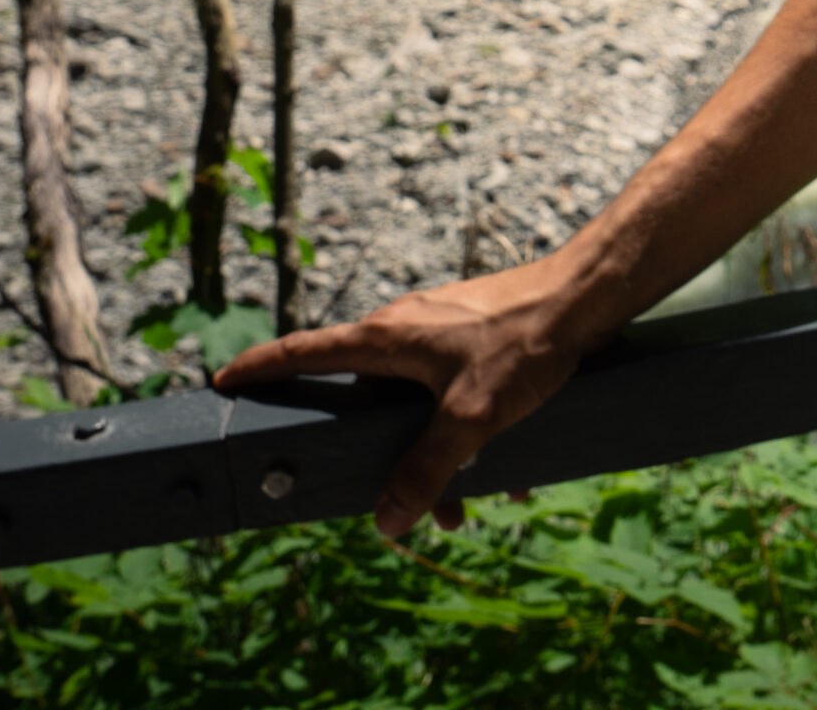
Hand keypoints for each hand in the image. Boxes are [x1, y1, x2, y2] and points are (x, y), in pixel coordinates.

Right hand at [211, 255, 597, 537]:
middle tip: (392, 505)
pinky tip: (508, 471)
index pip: (307, 352)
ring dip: (435, 457)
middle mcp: (408, 327)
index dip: (263, 369)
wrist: (591, 294)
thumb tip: (387, 522)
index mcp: (388, 337)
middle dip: (379, 458)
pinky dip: (468, 434)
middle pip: (366, 398)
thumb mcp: (472, 417)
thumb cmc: (529, 340)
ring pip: (416, 404)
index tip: (224, 381)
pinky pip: (453, 394)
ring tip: (466, 508)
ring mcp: (444, 329)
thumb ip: (425, 471)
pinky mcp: (477, 337)